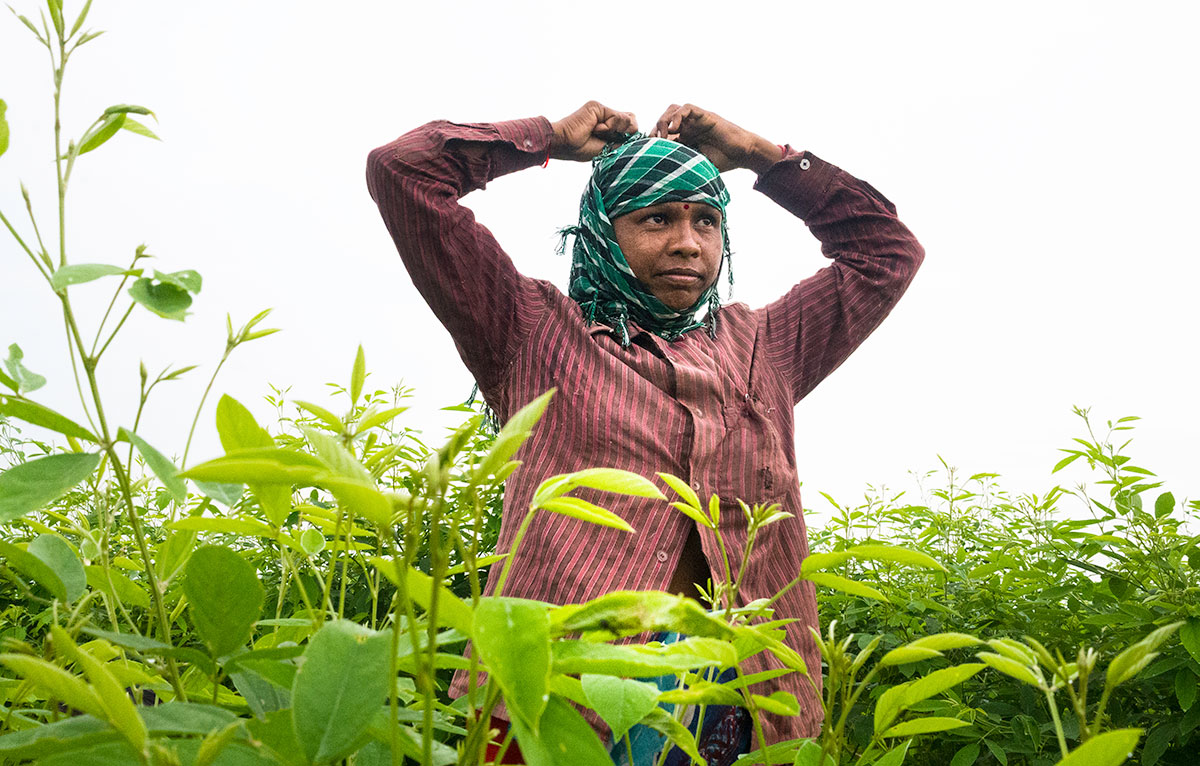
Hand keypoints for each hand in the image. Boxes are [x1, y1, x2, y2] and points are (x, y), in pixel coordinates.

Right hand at [549, 101, 637, 161]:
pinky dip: (608, 127)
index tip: (616, 144)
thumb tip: (637, 133)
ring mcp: (602, 110)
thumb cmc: (581, 149)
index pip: (630, 127)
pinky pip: (617, 117)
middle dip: (626, 133)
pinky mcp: (598, 107)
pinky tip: (595, 129)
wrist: (565, 144)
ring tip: (598, 133)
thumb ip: (623, 140)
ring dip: (615, 130)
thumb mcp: (608, 148)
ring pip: (628, 119)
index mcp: (608, 127)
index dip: (629, 136)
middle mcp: (606, 116)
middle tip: (608, 138)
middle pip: (632, 120)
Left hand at [651, 104, 781, 173]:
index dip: (653, 139)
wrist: (741, 154)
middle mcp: (688, 127)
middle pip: (664, 119)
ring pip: (673, 110)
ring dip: (664, 120)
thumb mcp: (697, 165)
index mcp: (684, 138)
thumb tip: (662, 180)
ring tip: (663, 135)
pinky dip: (678, 116)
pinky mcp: (704, 115)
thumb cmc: (722, 161)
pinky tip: (674, 129)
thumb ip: (682, 165)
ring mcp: (696, 120)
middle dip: (655, 129)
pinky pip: (687, 108)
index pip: (662, 133)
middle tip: (654, 142)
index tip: (648, 150)